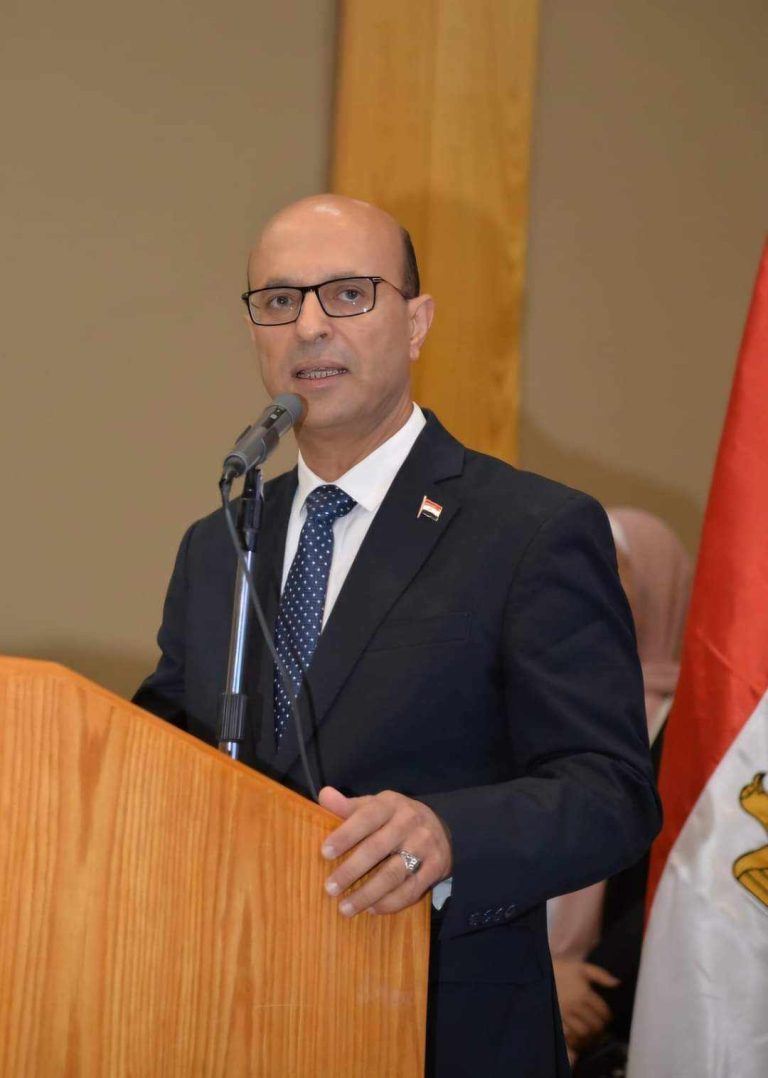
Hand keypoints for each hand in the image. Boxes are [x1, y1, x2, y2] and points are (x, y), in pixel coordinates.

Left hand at [318, 786, 451, 916]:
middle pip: (377, 848)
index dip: (345, 835)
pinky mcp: (436, 867)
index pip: (366, 817)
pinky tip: (371, 909)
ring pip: (393, 874)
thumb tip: (324, 795)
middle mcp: (409, 822)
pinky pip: (411, 890)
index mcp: (391, 804)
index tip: (325, 852)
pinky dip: (390, 903)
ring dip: (367, 894)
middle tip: (330, 888)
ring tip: (345, 908)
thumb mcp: (376, 806)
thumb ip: (349, 806)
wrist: (441, 827)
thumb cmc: (396, 818)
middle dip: (351, 870)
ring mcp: (425, 845)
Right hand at [552, 958, 617, 1052]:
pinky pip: (569, 1035)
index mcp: (584, 993)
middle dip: (600, 1026)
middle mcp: (576, 1005)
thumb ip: (601, 975)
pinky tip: (577, 1033)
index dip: (608, 1016)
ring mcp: (565, 1014)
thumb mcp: (582, 968)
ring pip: (583, 1032)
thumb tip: (617, 983)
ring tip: (589, 1030)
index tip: (606, 1016)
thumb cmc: (562, 970)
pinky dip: (575, 1037)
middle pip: (595, 1024)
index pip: (603, 1012)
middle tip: (599, 1025)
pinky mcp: (555, 1018)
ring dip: (589, 1033)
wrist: (540, 971)